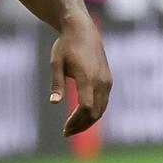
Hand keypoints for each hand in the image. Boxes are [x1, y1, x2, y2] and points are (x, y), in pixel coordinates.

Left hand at [50, 19, 111, 135]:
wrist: (83, 29)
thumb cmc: (66, 45)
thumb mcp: (56, 63)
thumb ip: (56, 84)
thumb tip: (54, 103)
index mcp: (87, 77)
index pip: (85, 107)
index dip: (76, 121)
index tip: (64, 128)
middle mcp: (100, 81)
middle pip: (95, 113)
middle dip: (81, 126)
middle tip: (66, 132)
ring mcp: (107, 81)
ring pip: (101, 109)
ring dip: (88, 122)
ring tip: (72, 128)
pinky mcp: (108, 80)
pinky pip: (103, 102)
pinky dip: (94, 112)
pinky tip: (82, 116)